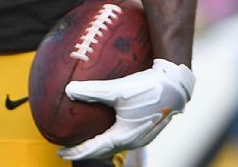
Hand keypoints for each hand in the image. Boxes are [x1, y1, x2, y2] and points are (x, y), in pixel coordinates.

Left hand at [57, 58, 194, 160]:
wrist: (176, 86)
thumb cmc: (148, 88)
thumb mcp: (117, 89)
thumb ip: (92, 91)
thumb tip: (68, 90)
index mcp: (125, 136)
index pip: (95, 148)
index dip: (77, 151)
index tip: (61, 152)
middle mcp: (134, 140)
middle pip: (105, 151)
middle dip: (86, 151)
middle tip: (68, 150)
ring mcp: (142, 135)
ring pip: (115, 145)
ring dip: (99, 146)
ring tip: (85, 140)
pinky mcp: (147, 127)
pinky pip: (124, 137)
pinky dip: (110, 137)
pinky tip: (107, 126)